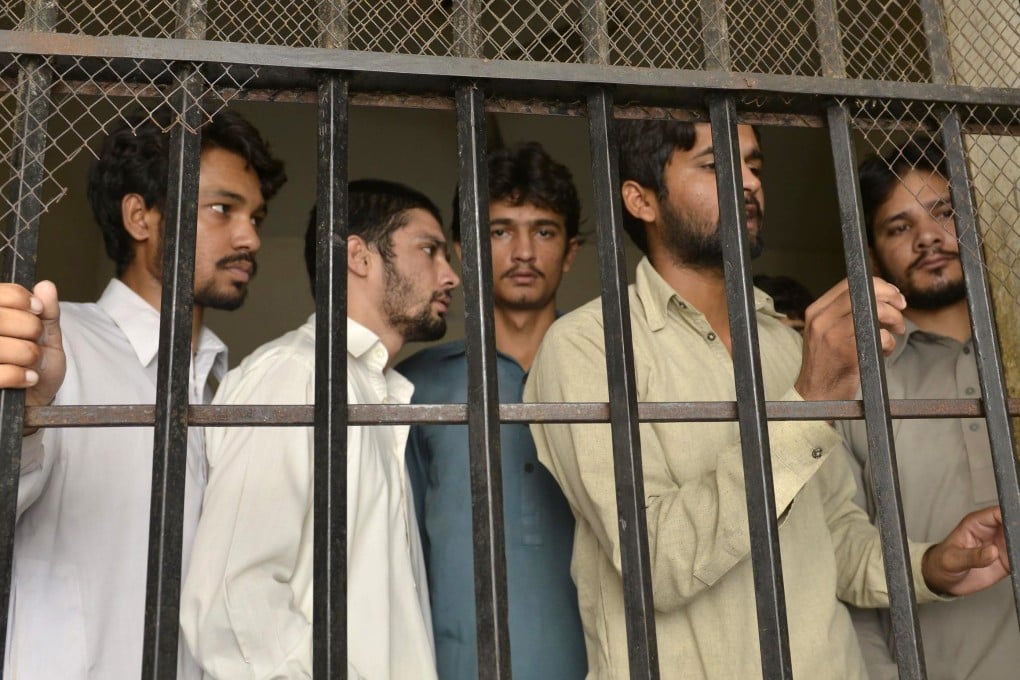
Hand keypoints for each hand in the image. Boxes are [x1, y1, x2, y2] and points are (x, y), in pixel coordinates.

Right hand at [0, 281, 64, 432]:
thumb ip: (47, 313)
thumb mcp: (47, 337)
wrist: (35, 401)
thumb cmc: (38, 366)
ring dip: (26, 353)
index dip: (19, 298)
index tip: (37, 309)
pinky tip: (28, 377)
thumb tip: (46, 287)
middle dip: (29, 327)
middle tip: (36, 339)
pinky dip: (19, 375)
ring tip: (32, 361)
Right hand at [795, 277, 905, 400]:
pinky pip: (879, 337)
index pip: (848, 283)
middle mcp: (821, 320)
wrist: (814, 395)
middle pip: (863, 293)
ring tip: (896, 331)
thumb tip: (879, 295)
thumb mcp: (824, 332)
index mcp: (816, 311)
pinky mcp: (847, 353)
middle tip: (901, 308)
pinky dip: (889, 343)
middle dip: (890, 297)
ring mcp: (832, 336)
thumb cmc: (826, 363)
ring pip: (874, 311)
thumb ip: (842, 312)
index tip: (892, 294)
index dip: (877, 285)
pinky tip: (884, 352)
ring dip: (894, 319)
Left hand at [922, 506, 1009, 595]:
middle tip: (1016, 543)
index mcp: (976, 524)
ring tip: (1014, 554)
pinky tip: (1018, 563)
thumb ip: (972, 556)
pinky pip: (1018, 558)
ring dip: (1019, 545)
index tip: (1016, 526)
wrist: (942, 580)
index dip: (1011, 515)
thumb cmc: (942, 563)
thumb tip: (992, 552)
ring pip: (1017, 541)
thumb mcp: (952, 560)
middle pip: (1013, 525)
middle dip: (1018, 531)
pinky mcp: (1006, 561)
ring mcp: (1000, 547)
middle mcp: (991, 533)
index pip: (998, 513)